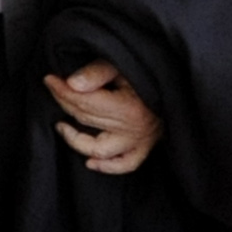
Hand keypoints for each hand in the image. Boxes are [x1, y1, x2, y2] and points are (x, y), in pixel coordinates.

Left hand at [45, 62, 163, 174]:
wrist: (181, 84)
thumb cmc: (151, 72)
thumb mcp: (125, 65)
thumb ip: (98, 73)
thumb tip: (72, 83)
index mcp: (127, 108)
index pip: (84, 101)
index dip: (62, 90)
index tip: (49, 79)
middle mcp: (132, 129)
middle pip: (86, 119)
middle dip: (64, 103)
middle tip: (53, 89)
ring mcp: (138, 143)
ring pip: (98, 148)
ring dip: (76, 140)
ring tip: (62, 126)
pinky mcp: (144, 150)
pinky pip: (124, 165)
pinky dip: (106, 166)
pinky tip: (89, 161)